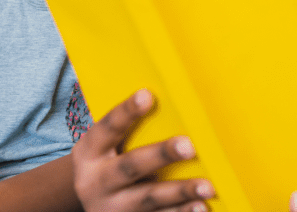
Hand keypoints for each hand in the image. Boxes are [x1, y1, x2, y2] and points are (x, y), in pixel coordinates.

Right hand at [73, 90, 214, 211]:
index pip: (107, 128)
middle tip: (188, 145)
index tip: (147, 95)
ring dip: (179, 191)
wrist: (89, 205)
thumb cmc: (109, 161)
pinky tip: (200, 206)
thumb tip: (173, 99)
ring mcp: (113, 207)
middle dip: (160, 155)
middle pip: (130, 166)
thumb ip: (129, 129)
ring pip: (148, 198)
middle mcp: (96, 182)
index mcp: (89, 153)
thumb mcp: (105, 147)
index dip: (126, 112)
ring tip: (207, 186)